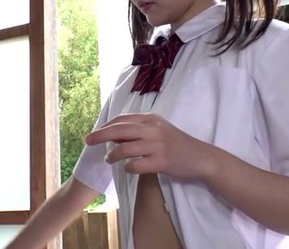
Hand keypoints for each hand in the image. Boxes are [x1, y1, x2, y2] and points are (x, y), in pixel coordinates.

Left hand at [85, 113, 215, 179]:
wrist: (201, 157)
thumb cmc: (178, 144)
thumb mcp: (159, 130)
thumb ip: (139, 130)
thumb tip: (115, 135)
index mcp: (152, 119)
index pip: (123, 119)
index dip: (106, 126)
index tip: (95, 132)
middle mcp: (153, 130)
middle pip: (120, 130)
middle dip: (101, 135)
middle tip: (88, 141)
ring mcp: (158, 146)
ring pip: (126, 148)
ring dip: (113, 155)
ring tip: (109, 159)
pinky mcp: (162, 162)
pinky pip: (137, 165)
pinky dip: (128, 167)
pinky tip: (127, 169)